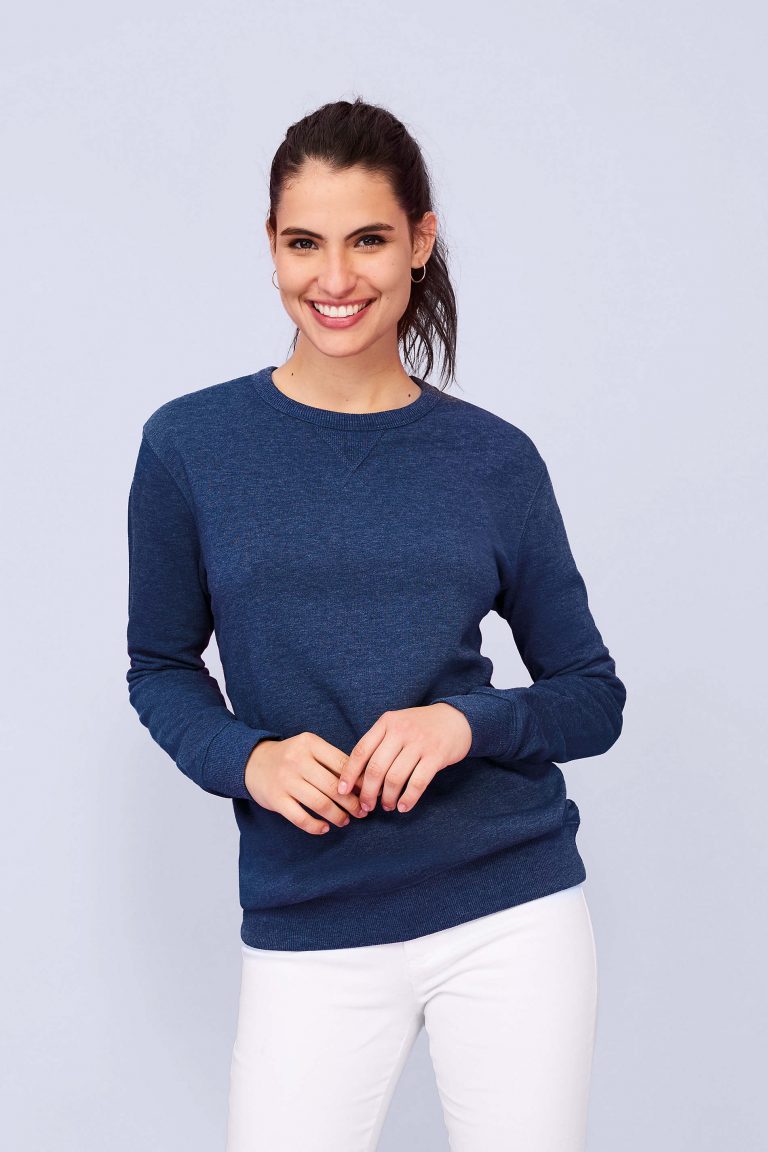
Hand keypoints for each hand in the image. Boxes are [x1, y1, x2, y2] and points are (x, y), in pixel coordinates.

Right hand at [244, 732, 368, 834]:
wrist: (252, 762)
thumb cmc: (290, 758)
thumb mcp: (309, 749)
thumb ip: (332, 761)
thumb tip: (364, 783)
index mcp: (310, 743)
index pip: (342, 763)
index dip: (359, 781)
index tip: (369, 793)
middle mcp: (297, 759)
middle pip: (333, 786)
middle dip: (352, 803)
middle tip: (362, 812)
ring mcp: (285, 780)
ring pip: (320, 803)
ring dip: (338, 816)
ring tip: (346, 820)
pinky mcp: (275, 799)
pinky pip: (301, 818)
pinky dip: (316, 826)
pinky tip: (325, 828)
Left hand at [336, 703, 472, 814]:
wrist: (456, 718)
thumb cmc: (420, 727)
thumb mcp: (396, 725)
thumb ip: (379, 743)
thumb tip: (358, 776)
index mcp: (386, 722)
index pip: (361, 751)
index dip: (349, 774)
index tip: (342, 792)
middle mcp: (401, 730)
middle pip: (376, 768)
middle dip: (368, 792)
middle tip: (366, 806)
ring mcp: (419, 742)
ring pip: (395, 778)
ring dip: (388, 798)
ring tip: (387, 807)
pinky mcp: (437, 755)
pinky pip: (418, 782)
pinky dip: (408, 798)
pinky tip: (403, 807)